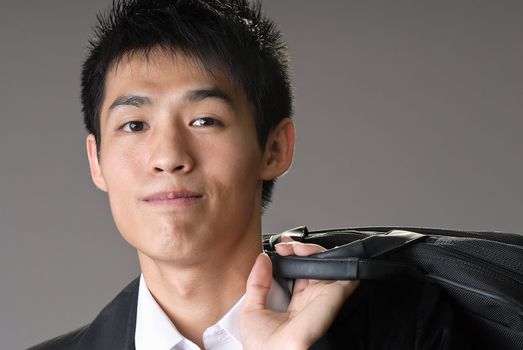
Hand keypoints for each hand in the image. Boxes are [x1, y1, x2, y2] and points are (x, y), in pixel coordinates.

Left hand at [240, 238, 358, 349]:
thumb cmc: (263, 348)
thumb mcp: (252, 310)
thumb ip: (257, 283)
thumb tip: (262, 258)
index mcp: (295, 304)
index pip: (298, 274)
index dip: (291, 258)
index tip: (280, 248)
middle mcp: (311, 300)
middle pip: (312, 266)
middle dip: (299, 250)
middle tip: (285, 246)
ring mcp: (323, 298)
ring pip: (326, 264)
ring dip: (310, 250)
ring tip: (294, 249)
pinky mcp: (333, 296)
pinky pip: (340, 272)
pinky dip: (327, 258)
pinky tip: (306, 254)